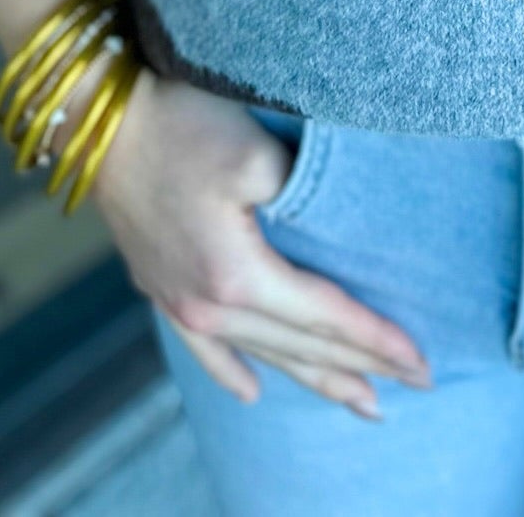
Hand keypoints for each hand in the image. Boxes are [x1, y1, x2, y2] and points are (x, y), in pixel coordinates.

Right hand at [87, 72, 431, 419]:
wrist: (102, 121)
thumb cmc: (183, 125)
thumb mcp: (257, 153)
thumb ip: (306, 192)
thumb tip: (339, 217)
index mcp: (237, 276)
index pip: (326, 317)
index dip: (376, 339)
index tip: (421, 361)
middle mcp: (208, 305)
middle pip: (301, 347)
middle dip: (361, 368)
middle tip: (417, 384)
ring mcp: (180, 302)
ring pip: (261, 354)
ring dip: (313, 378)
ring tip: (360, 403)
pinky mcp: (161, 286)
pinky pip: (204, 349)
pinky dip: (232, 373)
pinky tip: (250, 393)